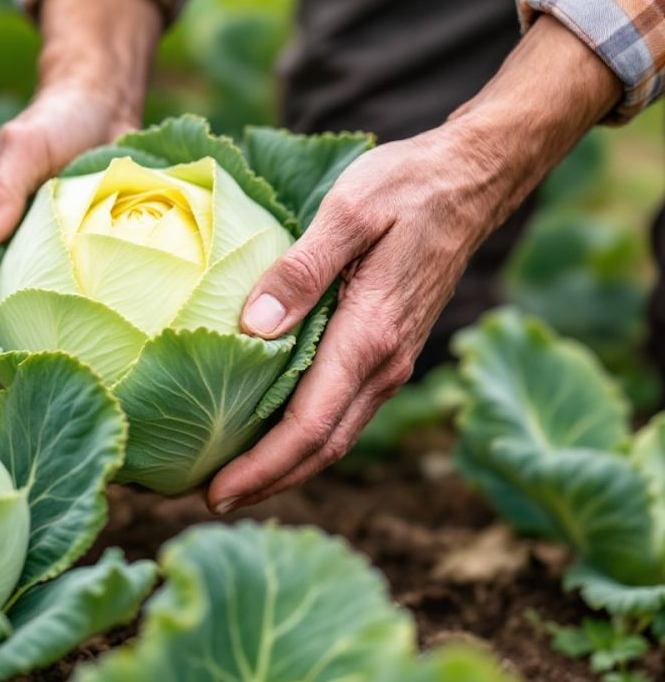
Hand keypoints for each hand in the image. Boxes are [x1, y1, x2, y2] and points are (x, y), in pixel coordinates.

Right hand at [0, 87, 138, 421]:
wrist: (103, 108)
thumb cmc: (57, 122)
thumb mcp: (26, 146)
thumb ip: (0, 188)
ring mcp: (18, 272)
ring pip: (2, 335)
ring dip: (6, 378)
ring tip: (26, 422)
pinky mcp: (55, 279)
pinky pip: (43, 324)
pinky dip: (46, 357)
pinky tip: (70, 389)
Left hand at [206, 15, 622, 512]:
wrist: (472, 179)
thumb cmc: (407, 186)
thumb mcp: (349, 209)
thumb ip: (301, 268)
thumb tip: (253, 325)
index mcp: (371, 334)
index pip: (310, 424)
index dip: (262, 466)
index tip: (217, 492)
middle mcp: (385, 362)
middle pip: (322, 447)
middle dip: (267, 482)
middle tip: (209, 501)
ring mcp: (392, 361)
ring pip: (336, 435)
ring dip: (286, 466)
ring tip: (232, 480)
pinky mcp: (389, 350)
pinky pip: (343, 411)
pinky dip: (306, 436)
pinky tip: (270, 433)